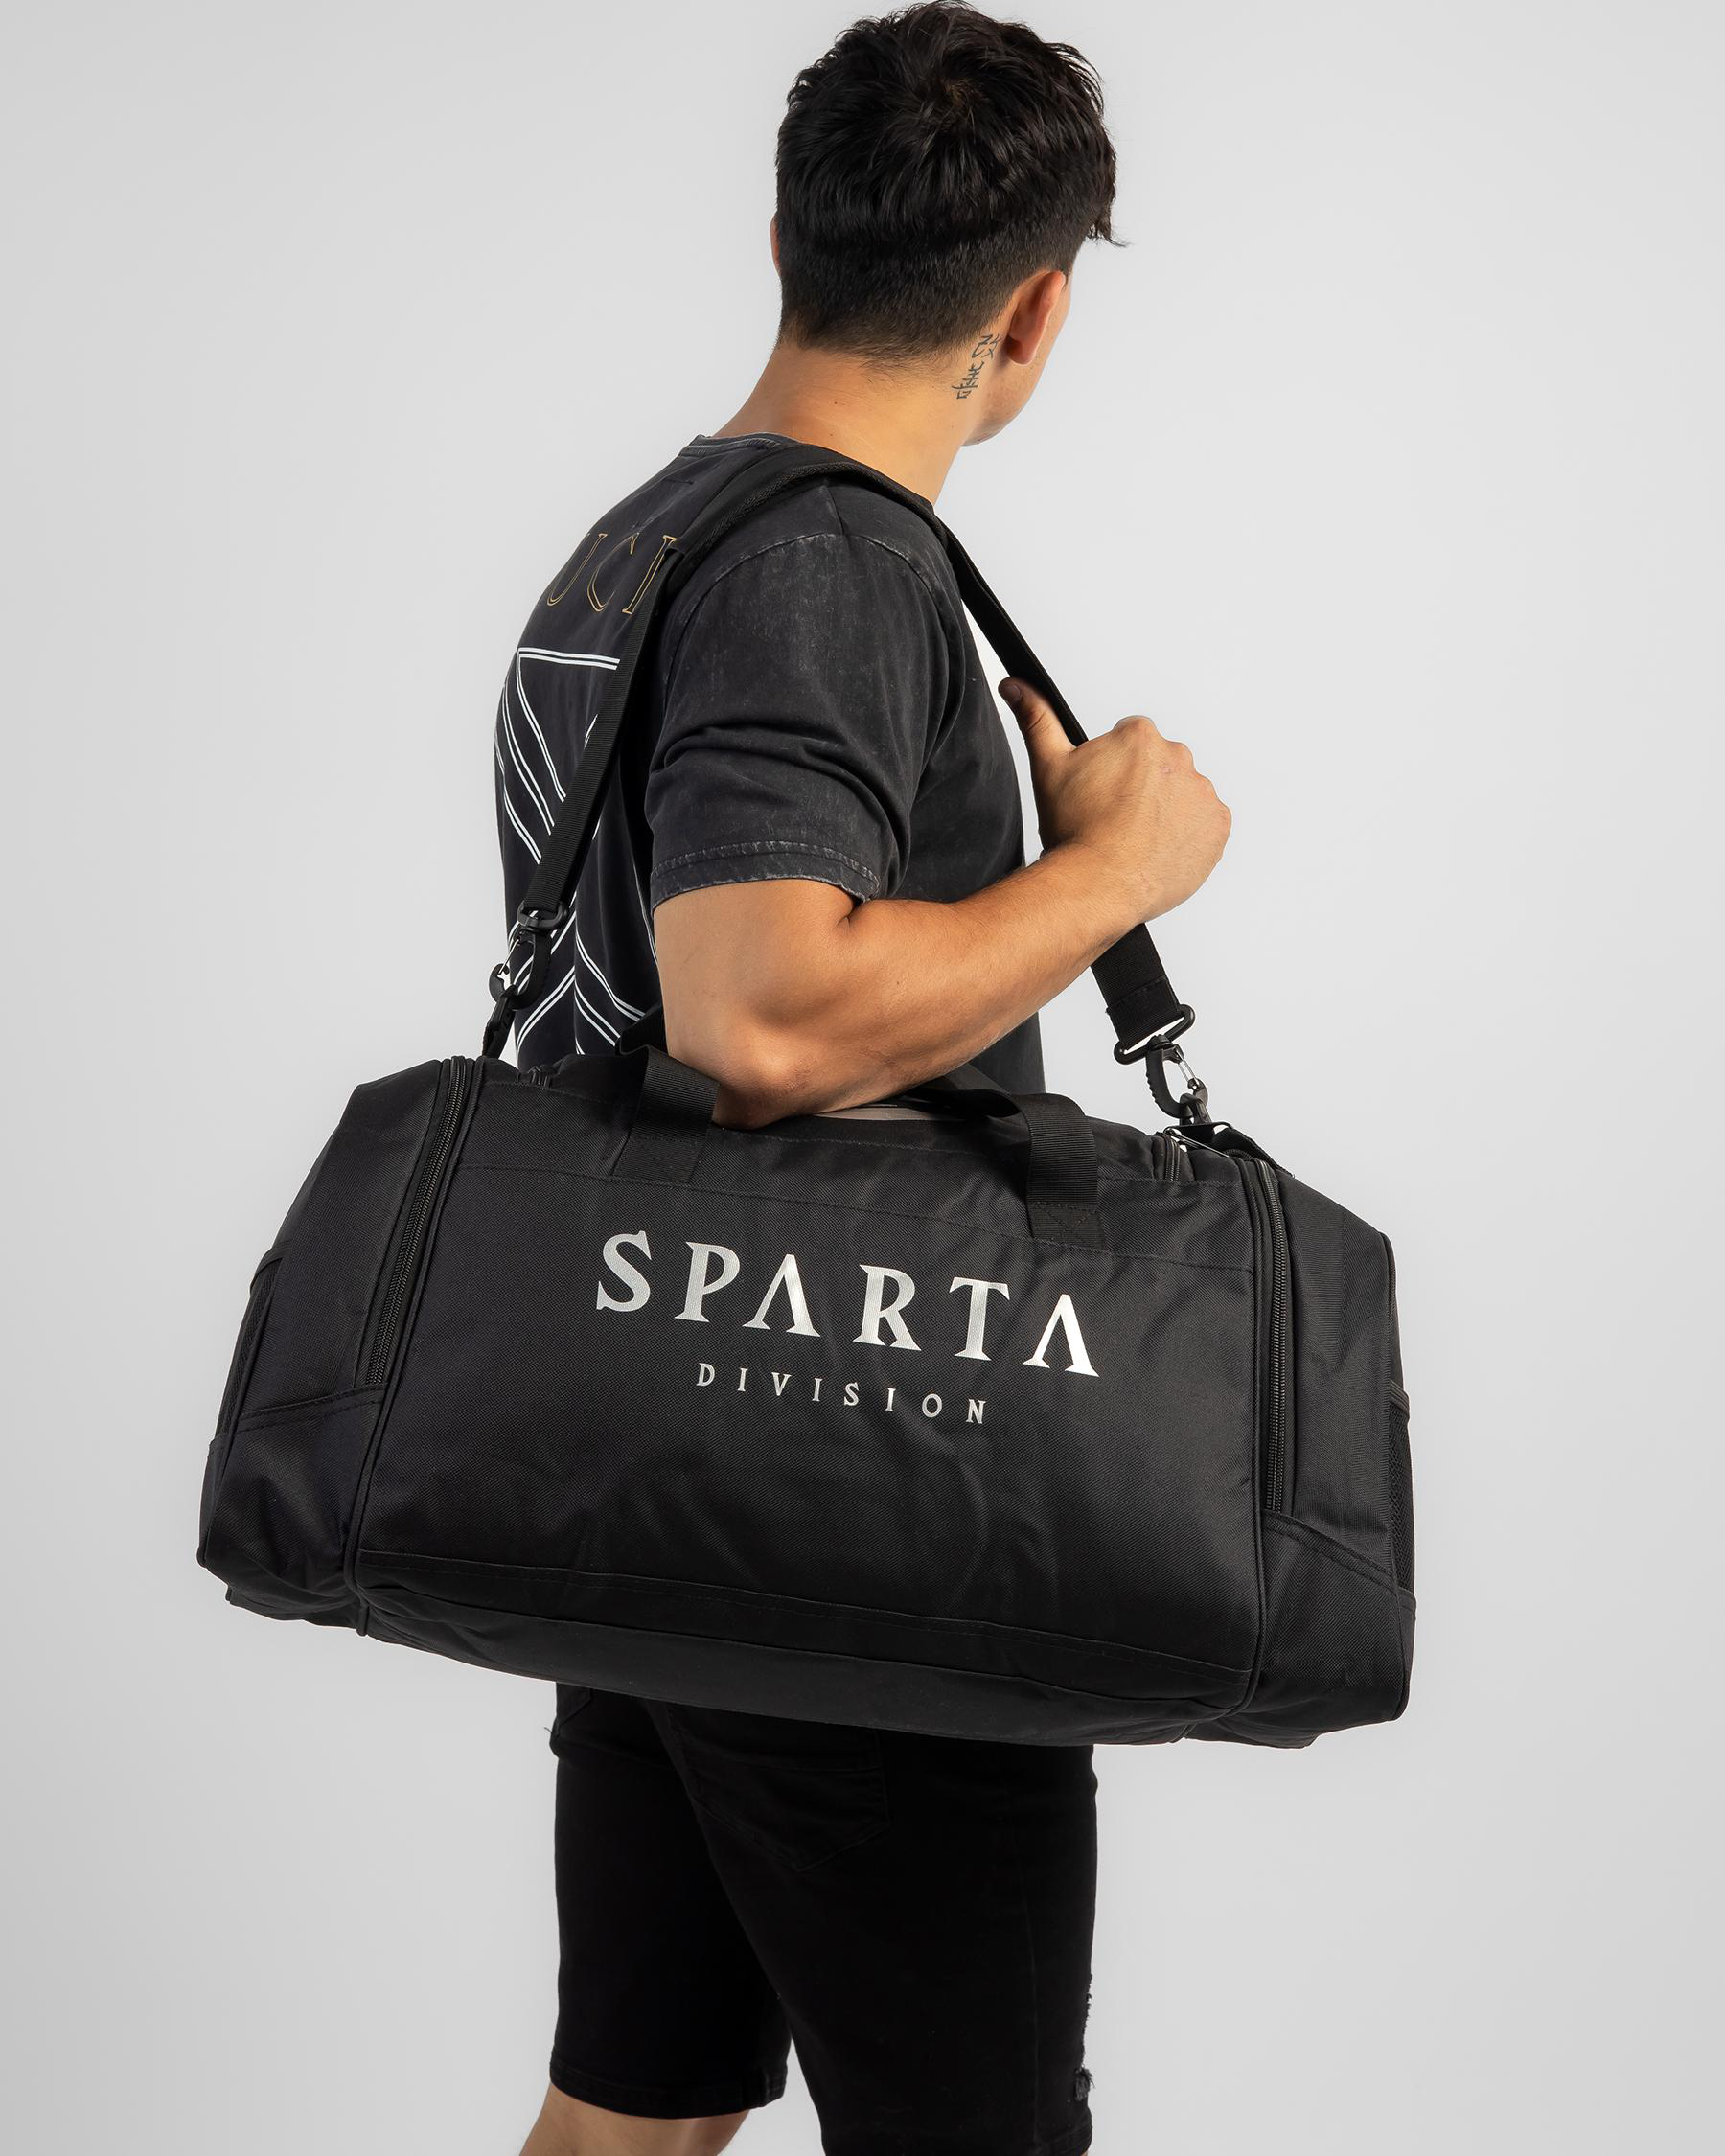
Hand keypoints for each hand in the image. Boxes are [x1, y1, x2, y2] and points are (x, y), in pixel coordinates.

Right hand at [999, 679, 1231, 924]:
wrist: (1100, 884)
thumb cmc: (1075, 830)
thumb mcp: (1048, 767)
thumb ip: (1036, 719)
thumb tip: (1015, 686)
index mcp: (1140, 737)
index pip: (1131, 742)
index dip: (1112, 769)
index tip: (1102, 793)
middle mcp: (1178, 758)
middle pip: (1159, 768)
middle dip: (1142, 788)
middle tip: (1116, 819)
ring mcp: (1201, 792)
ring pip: (1183, 796)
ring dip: (1166, 811)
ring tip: (1137, 840)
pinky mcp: (1217, 826)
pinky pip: (1206, 825)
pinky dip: (1188, 837)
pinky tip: (1159, 850)